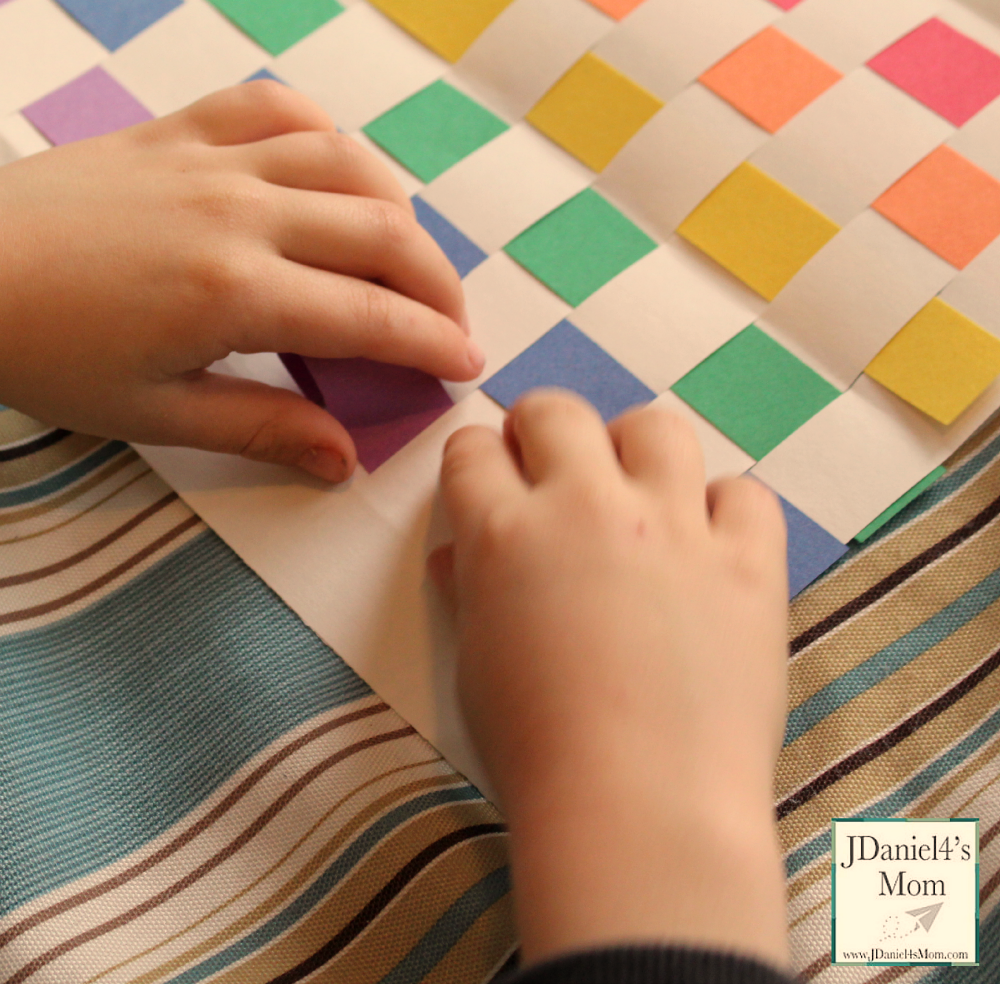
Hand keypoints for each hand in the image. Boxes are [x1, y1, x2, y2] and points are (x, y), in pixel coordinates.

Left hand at [0, 81, 482, 481]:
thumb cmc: (45, 350)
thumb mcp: (154, 414)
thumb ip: (261, 429)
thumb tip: (341, 459)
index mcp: (233, 292)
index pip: (371, 317)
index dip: (433, 344)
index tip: (466, 367)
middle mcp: (238, 214)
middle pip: (383, 233)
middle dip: (439, 284)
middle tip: (452, 325)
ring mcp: (211, 162)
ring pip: (347, 161)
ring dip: (399, 210)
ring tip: (408, 257)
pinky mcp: (181, 132)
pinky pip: (277, 108)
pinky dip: (326, 135)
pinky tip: (337, 172)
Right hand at [433, 391, 789, 968]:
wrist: (639, 808)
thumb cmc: (536, 749)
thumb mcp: (476, 663)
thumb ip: (469, 590)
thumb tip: (462, 553)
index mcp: (504, 533)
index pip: (473, 450)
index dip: (478, 460)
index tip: (492, 480)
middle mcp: (587, 506)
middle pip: (557, 411)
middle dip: (542, 429)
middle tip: (553, 473)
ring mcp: (675, 526)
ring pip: (656, 427)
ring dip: (635, 452)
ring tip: (639, 497)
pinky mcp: (748, 560)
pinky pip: (744, 494)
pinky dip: (724, 511)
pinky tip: (711, 551)